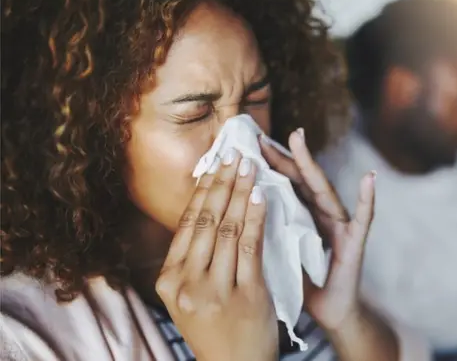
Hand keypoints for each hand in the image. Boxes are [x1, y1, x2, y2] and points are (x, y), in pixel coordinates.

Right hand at [155, 150, 277, 360]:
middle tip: (234, 154)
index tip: (215, 164)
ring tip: (249, 166)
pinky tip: (261, 196)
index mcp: (169, 281)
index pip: (187, 225)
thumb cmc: (214, 328)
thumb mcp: (188, 297)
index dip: (203, 190)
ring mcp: (216, 290)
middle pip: (206, 221)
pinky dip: (255, 217)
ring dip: (240, 192)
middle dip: (222, 182)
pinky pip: (251, 246)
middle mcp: (187, 284)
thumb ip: (191, 261)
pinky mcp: (246, 295)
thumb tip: (203, 210)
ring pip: (228, 229)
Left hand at [261, 130, 398, 360]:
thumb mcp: (279, 253)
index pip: (282, 184)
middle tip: (261, 135)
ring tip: (299, 139)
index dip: (265, 165)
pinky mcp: (354, 242)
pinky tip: (369, 178)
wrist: (331, 311)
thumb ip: (266, 232)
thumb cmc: (302, 283)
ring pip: (323, 189)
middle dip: (280, 155)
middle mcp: (320, 215)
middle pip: (298, 180)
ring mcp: (340, 225)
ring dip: (311, 164)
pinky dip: (367, 198)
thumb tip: (233, 216)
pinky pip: (364, 217)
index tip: (245, 145)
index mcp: (301, 216)